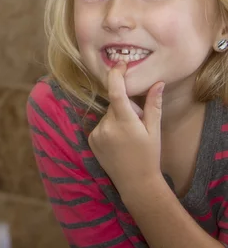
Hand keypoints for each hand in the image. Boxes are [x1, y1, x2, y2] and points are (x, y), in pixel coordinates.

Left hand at [88, 62, 164, 193]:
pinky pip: (101, 125)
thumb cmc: (149, 156)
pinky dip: (109, 128)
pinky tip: (118, 143)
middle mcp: (107, 126)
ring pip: (108, 115)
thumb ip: (153, 105)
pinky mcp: (90, 140)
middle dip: (126, 108)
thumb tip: (157, 83)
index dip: (116, 75)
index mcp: (125, 122)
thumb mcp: (154, 130)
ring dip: (117, 119)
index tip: (120, 64)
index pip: (116, 92)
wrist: (135, 183)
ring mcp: (97, 133)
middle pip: (115, 104)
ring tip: (128, 138)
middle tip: (138, 123)